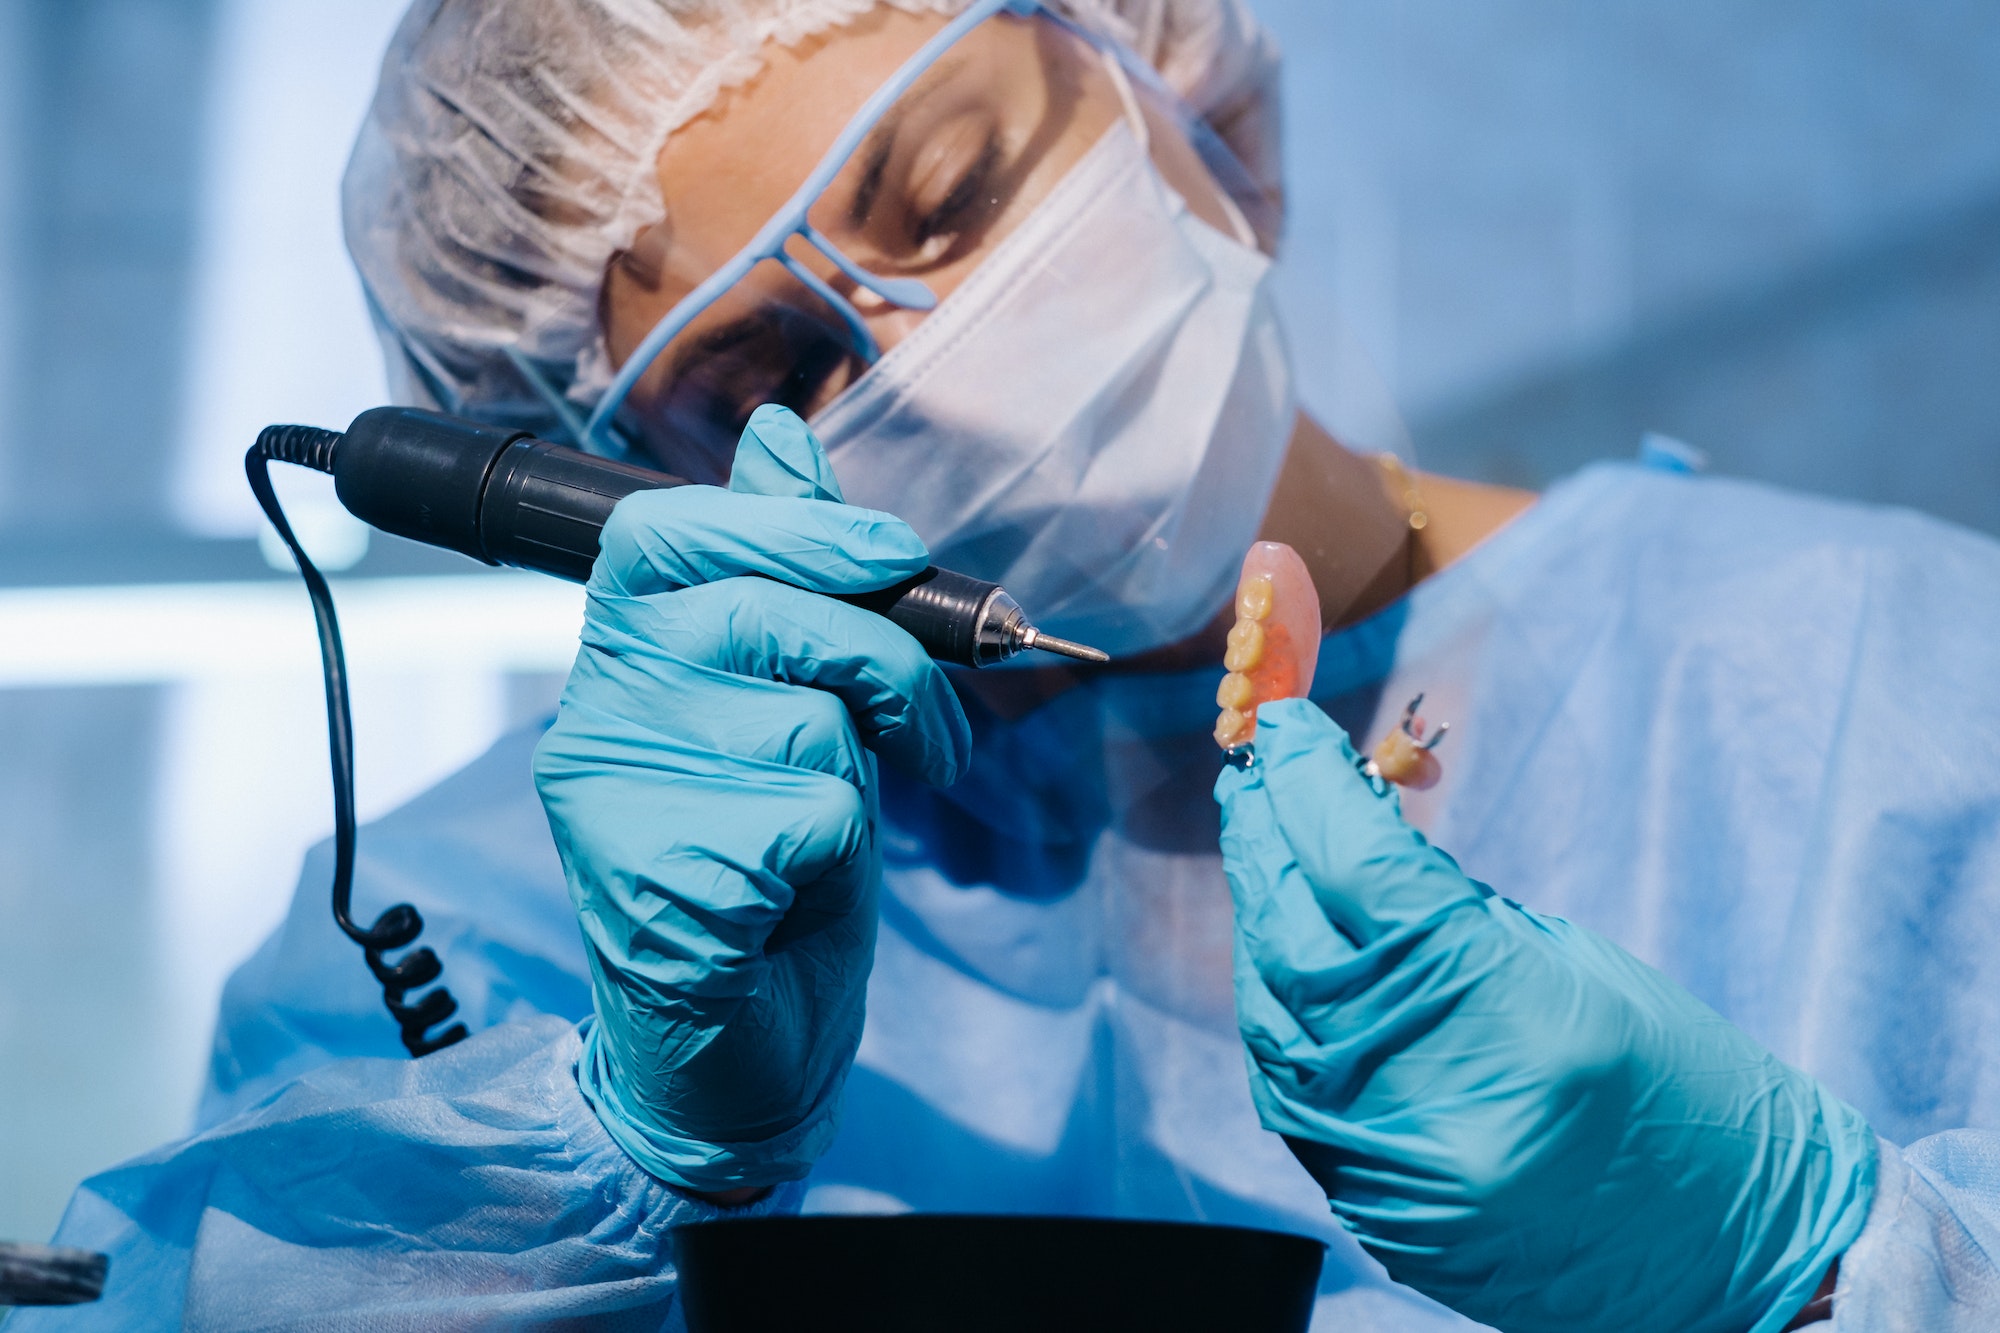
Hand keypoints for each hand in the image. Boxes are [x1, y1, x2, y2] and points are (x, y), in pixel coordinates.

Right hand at [535, 406, 969, 1195]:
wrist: (740, 1056)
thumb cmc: (779, 870)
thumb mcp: (804, 705)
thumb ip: (793, 578)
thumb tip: (779, 431)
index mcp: (618, 657)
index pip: (666, 529)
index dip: (794, 526)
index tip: (898, 555)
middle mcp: (591, 717)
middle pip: (763, 615)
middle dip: (891, 666)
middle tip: (935, 740)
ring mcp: (609, 802)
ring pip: (805, 724)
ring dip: (861, 785)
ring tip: (823, 841)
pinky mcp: (651, 883)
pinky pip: (811, 819)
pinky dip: (840, 862)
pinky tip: (792, 902)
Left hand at [1215, 700, 1874, 1332]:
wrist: (1737, 1266)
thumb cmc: (1690, 1096)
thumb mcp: (1579, 969)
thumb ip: (1450, 907)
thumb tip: (1349, 835)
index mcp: (1506, 1012)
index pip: (1361, 870)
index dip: (1309, 784)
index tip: (1284, 726)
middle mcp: (1429, 1090)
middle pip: (1295, 937)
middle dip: (1266, 844)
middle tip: (1255, 779)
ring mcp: (1391, 1161)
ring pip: (1270, 1012)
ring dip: (1259, 922)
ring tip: (1263, 853)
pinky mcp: (1373, 1207)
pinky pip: (1287, 1086)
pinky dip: (1276, 1009)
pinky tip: (1283, 956)